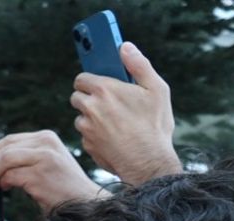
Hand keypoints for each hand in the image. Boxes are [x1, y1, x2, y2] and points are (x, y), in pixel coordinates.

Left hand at [0, 131, 106, 210]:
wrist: (83, 200)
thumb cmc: (62, 185)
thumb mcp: (46, 161)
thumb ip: (25, 156)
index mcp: (46, 137)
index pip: (10, 139)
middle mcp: (46, 143)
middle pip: (4, 148)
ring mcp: (43, 157)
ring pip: (4, 160)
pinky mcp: (39, 174)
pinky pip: (9, 176)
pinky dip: (2, 183)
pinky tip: (5, 188)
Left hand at [72, 42, 180, 184]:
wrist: (147, 161)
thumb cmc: (154, 125)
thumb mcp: (156, 89)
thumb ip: (139, 65)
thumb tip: (125, 46)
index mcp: (104, 90)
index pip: (82, 78)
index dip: (90, 80)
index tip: (98, 82)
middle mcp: (90, 107)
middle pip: (77, 97)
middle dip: (89, 97)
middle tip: (108, 101)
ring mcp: (86, 128)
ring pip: (81, 117)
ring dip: (92, 117)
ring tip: (115, 120)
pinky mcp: (87, 144)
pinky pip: (86, 135)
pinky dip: (95, 134)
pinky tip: (113, 136)